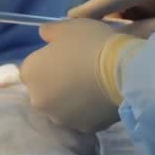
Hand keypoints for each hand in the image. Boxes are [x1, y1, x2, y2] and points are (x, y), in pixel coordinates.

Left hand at [20, 19, 143, 132]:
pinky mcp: (83, 128)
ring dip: (72, 99)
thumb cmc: (91, 44)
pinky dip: (89, 110)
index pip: (33, 68)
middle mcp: (38, 100)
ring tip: (94, 86)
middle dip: (58, 83)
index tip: (67, 56)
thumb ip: (50, 31)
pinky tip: (103, 98)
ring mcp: (60, 118)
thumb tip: (44, 34)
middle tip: (81, 71)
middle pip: (45, 91)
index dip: (49, 61)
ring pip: (63, 107)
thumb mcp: (69, 26)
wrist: (123, 71)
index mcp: (30, 73)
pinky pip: (83, 117)